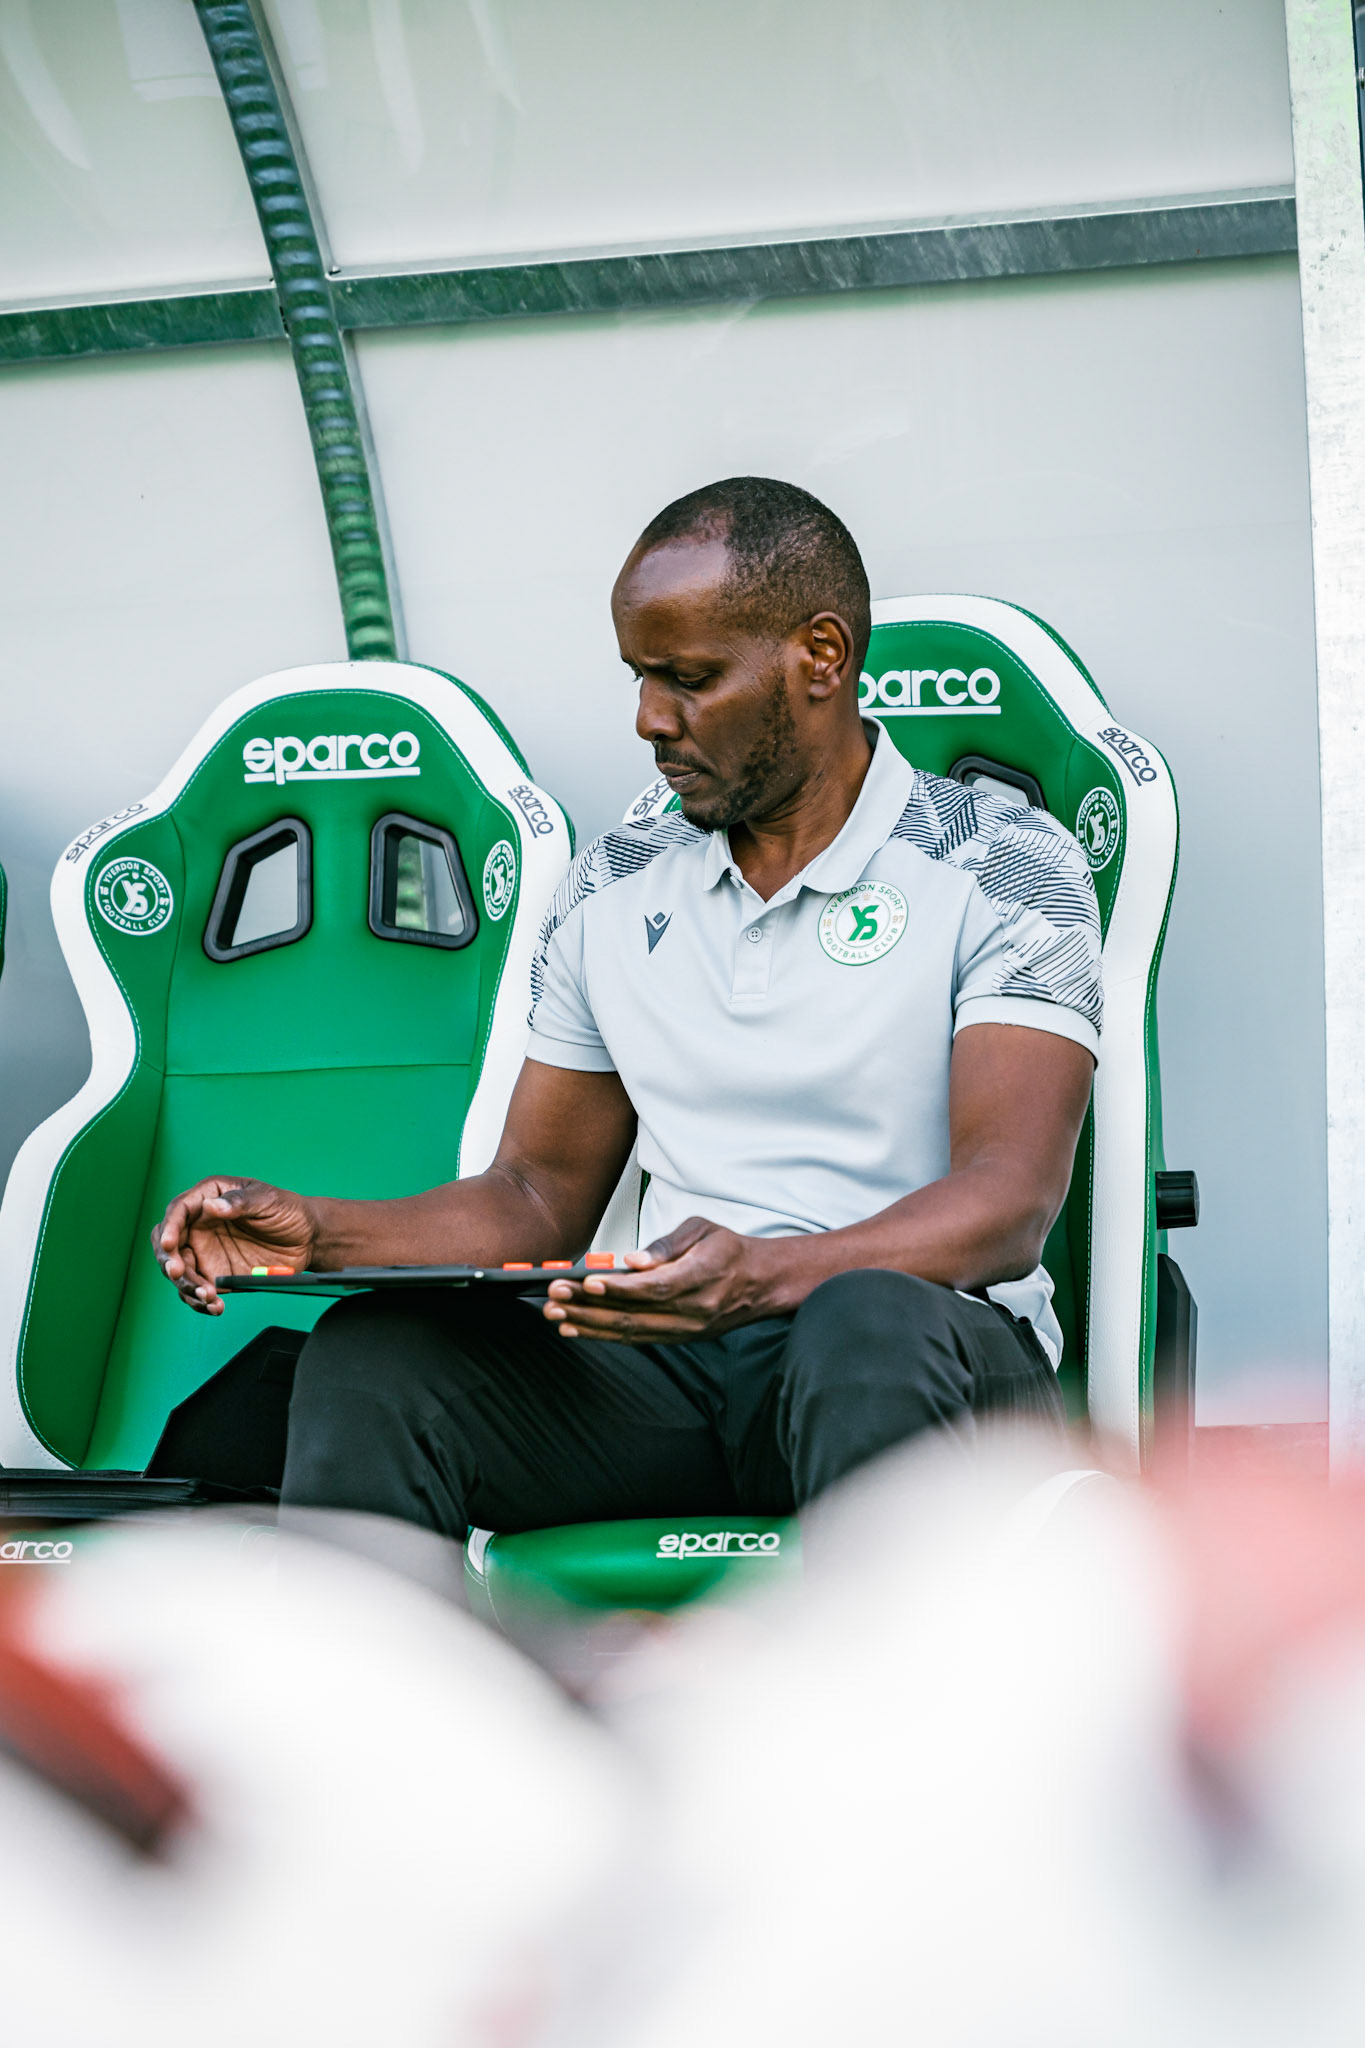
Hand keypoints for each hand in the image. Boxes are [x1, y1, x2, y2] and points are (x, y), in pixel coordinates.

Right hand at [151, 1177, 317, 1315]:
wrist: (308, 1239)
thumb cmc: (287, 1210)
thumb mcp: (267, 1199)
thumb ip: (239, 1202)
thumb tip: (210, 1206)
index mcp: (208, 1198)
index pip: (178, 1211)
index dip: (169, 1227)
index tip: (168, 1244)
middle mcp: (199, 1225)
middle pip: (169, 1244)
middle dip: (168, 1260)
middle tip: (178, 1273)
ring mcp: (205, 1252)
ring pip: (179, 1272)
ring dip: (186, 1286)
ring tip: (208, 1296)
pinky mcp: (215, 1275)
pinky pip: (198, 1290)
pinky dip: (201, 1302)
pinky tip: (215, 1306)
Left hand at [542, 1216, 779, 1342]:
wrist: (760, 1283)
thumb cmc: (728, 1251)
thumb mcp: (702, 1229)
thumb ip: (667, 1244)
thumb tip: (633, 1260)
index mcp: (702, 1276)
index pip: (655, 1287)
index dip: (619, 1288)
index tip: (586, 1282)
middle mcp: (695, 1309)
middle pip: (635, 1313)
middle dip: (589, 1307)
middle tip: (555, 1298)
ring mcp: (687, 1328)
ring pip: (631, 1331)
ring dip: (589, 1325)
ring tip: (556, 1315)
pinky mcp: (679, 1338)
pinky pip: (637, 1338)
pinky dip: (604, 1335)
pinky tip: (577, 1328)